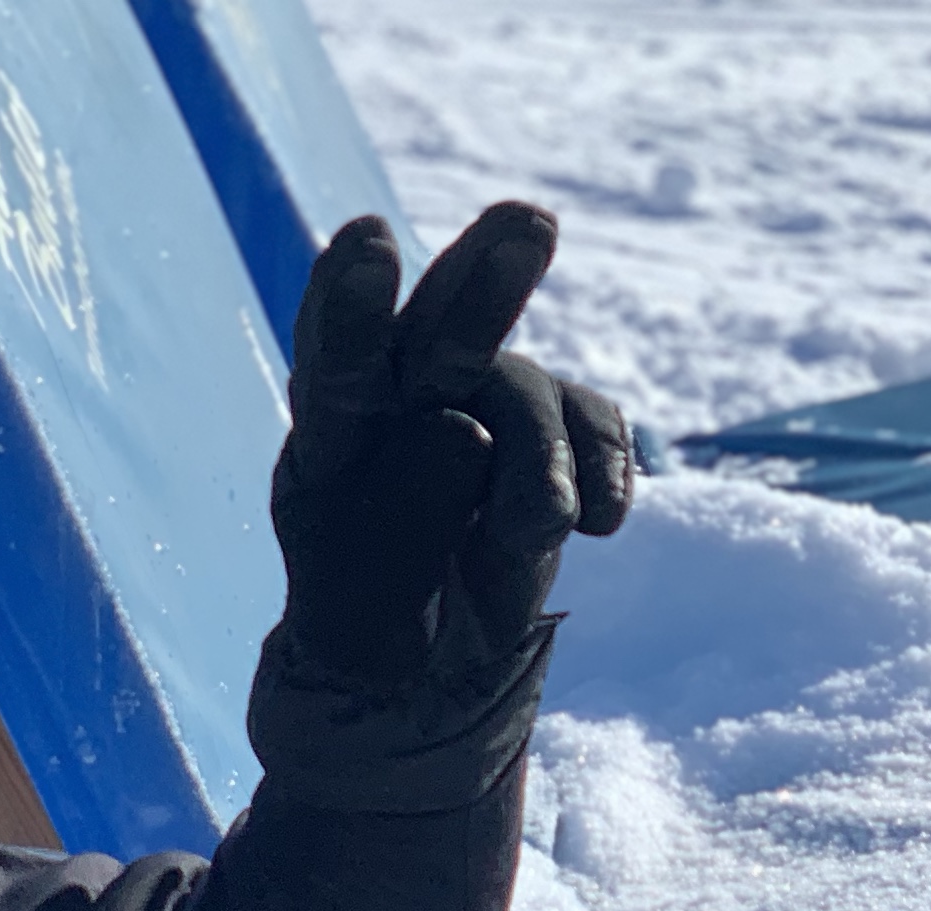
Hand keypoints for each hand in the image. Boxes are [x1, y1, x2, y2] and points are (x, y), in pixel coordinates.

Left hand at [266, 204, 630, 696]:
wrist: (432, 667)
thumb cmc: (373, 624)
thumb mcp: (363, 596)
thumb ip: (404, 512)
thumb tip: (463, 429)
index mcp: (330, 431)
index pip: (335, 359)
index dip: (352, 303)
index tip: (368, 242)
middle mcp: (400, 396)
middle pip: (439, 328)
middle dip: (484, 281)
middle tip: (530, 223)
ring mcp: (481, 401)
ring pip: (523, 389)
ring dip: (540, 467)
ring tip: (530, 536)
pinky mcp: (552, 424)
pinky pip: (592, 419)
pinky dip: (600, 473)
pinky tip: (597, 526)